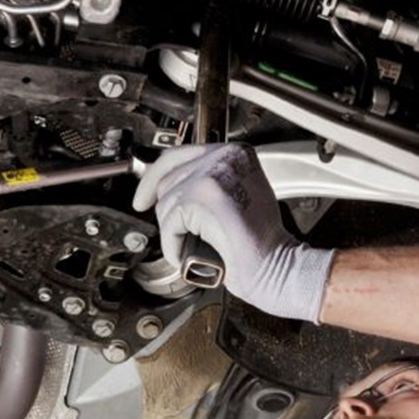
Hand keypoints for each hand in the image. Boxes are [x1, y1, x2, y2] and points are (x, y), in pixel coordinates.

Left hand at [132, 143, 333, 321]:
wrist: (276, 266)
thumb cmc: (261, 243)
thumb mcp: (238, 196)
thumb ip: (210, 182)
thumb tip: (175, 186)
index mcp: (236, 152)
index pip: (179, 154)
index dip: (155, 178)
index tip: (142, 197)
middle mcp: (224, 156)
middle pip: (168, 178)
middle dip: (168, 212)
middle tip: (178, 234)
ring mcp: (213, 174)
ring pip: (166, 203)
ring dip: (174, 232)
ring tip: (195, 246)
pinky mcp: (201, 197)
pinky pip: (169, 223)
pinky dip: (174, 245)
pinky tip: (192, 252)